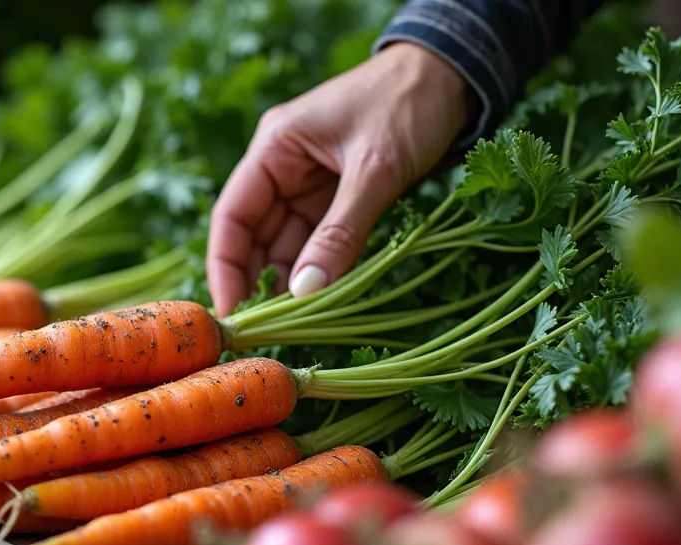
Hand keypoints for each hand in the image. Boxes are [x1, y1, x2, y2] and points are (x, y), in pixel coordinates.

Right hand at [206, 42, 476, 316]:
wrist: (454, 76)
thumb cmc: (409, 103)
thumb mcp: (375, 169)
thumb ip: (340, 231)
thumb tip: (305, 292)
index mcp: (275, 147)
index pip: (232, 215)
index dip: (226, 267)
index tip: (232, 313)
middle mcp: (283, 167)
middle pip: (255, 236)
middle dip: (259, 283)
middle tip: (266, 333)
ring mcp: (311, 184)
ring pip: (288, 244)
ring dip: (292, 282)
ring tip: (295, 328)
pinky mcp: (339, 197)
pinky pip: (320, 242)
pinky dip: (321, 270)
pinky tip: (322, 303)